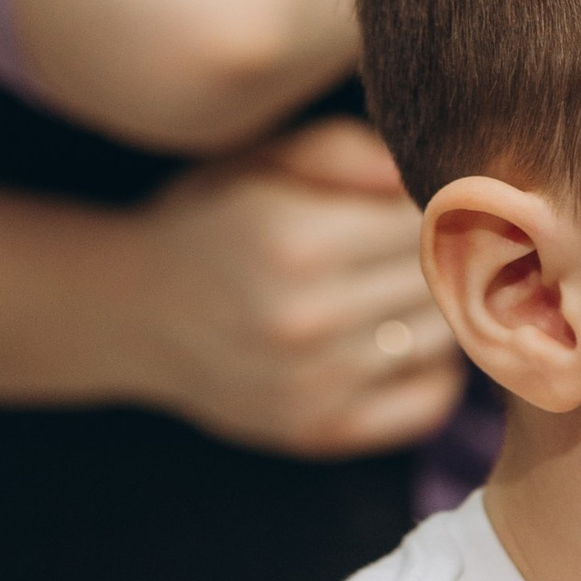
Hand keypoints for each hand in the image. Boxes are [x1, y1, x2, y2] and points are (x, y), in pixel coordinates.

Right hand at [123, 119, 467, 456]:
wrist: (131, 312)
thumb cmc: (208, 219)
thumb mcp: (260, 158)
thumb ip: (342, 150)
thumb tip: (418, 175)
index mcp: (296, 238)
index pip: (427, 217)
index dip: (441, 202)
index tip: (437, 198)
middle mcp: (307, 317)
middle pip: (440, 276)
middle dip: (448, 252)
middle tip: (440, 240)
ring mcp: (314, 382)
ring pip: (443, 335)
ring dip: (444, 308)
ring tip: (414, 285)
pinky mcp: (319, 430)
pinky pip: (429, 403)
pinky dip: (435, 370)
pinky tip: (407, 340)